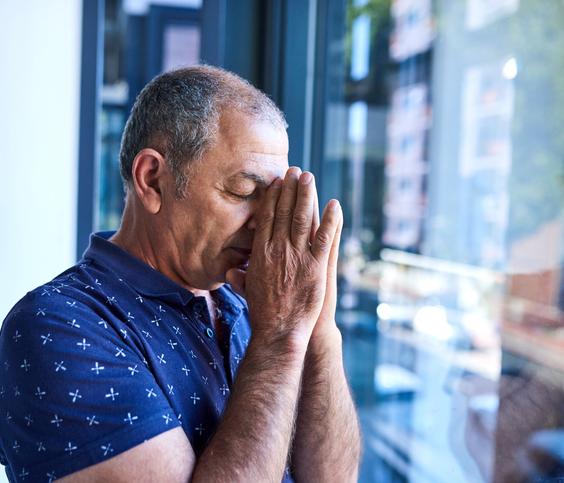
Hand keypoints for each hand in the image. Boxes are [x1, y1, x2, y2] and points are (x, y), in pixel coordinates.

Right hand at [231, 167, 341, 343]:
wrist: (279, 331)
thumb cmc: (262, 313)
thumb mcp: (247, 292)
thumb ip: (239, 278)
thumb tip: (228, 272)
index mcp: (261, 253)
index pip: (267, 218)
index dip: (273, 198)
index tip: (278, 182)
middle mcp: (278, 250)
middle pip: (285, 212)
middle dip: (290, 189)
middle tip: (295, 170)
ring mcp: (297, 257)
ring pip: (303, 219)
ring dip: (307, 195)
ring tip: (310, 177)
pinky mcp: (316, 267)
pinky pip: (324, 238)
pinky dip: (331, 220)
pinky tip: (335, 204)